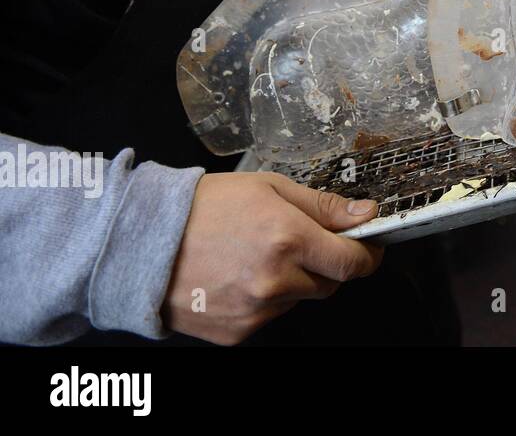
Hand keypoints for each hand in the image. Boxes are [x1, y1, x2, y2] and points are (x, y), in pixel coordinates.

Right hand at [162, 172, 383, 344]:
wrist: (142, 241)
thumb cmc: (204, 207)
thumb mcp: (270, 188)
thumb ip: (323, 206)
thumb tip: (366, 214)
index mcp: (289, 240)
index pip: (353, 262)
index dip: (367, 254)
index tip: (367, 244)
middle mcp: (276, 281)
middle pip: (329, 283)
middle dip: (324, 263)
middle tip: (298, 241)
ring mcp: (255, 311)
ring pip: (298, 299)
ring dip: (292, 281)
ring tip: (255, 255)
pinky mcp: (237, 332)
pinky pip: (268, 316)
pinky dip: (263, 299)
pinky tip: (238, 276)